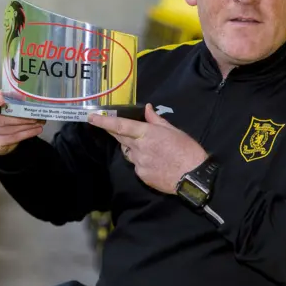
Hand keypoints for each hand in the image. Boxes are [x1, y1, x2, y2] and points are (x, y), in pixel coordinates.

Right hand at [0, 90, 45, 155]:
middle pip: (0, 120)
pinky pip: (10, 139)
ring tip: (39, 123)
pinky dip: (25, 134)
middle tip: (35, 117)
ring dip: (26, 127)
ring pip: (7, 130)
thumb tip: (26, 95)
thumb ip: (10, 98)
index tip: (2, 100)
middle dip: (20, 119)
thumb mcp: (3, 102)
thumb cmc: (0, 113)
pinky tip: (36, 130)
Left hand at [88, 104, 207, 193]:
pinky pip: (136, 164)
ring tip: (144, 145)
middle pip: (120, 138)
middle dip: (113, 131)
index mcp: (147, 134)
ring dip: (130, 146)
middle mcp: (139, 148)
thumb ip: (156, 120)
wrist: (193, 177)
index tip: (92, 117)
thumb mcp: (174, 130)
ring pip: (128, 152)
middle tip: (108, 125)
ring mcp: (139, 163)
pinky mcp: (142, 175)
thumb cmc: (187, 150)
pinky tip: (153, 160)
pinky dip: (140, 160)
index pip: (121, 126)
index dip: (105, 122)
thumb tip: (147, 109)